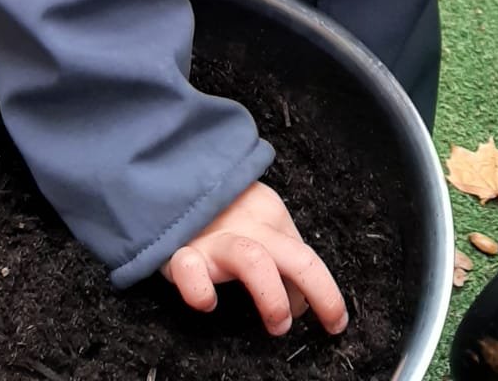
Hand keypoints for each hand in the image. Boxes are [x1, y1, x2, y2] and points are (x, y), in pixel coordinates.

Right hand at [162, 181, 346, 337]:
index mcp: (269, 213)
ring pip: (253, 260)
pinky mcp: (179, 251)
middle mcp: (247, 224)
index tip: (327, 317)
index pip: (306, 255)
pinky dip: (200, 289)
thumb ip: (278, 251)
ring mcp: (213, 238)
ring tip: (278, 324)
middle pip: (296, 256)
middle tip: (332, 322)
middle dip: (323, 292)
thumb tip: (302, 299)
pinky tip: (206, 302)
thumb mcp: (255, 217)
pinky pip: (190, 270)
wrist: (165, 173)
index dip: (322, 290)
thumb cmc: (215, 207)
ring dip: (272, 296)